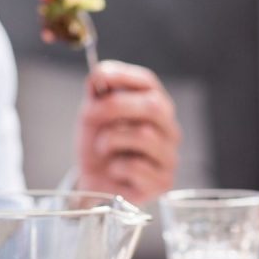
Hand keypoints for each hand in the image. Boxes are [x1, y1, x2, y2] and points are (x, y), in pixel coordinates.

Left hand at [77, 60, 180, 204]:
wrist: (95, 184)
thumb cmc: (99, 148)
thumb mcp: (92, 117)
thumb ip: (96, 95)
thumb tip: (99, 74)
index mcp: (155, 107)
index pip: (148, 83)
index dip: (124, 76)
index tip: (100, 76)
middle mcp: (169, 129)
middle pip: (153, 106)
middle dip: (116, 107)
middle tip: (88, 115)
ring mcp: (169, 156)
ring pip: (144, 136)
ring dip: (111, 140)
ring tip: (102, 149)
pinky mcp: (163, 182)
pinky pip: (137, 167)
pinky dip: (116, 167)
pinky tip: (114, 171)